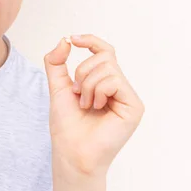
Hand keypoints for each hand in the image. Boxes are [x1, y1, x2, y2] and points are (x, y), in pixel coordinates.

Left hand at [44, 34, 144, 180]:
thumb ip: (57, 62)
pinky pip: (114, 80)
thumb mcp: (57, 87)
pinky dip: (97, 91)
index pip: (104, 51)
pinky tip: (96, 108)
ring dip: (87, 84)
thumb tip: (65, 40)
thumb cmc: (67, 126)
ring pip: (108, 67)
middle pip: (104, 56)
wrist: (71, 151)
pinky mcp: (134, 106)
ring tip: (85, 104)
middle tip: (77, 93)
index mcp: (104, 83)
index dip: (91, 40)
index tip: (73, 39)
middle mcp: (119, 88)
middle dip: (82, 71)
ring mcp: (128, 97)